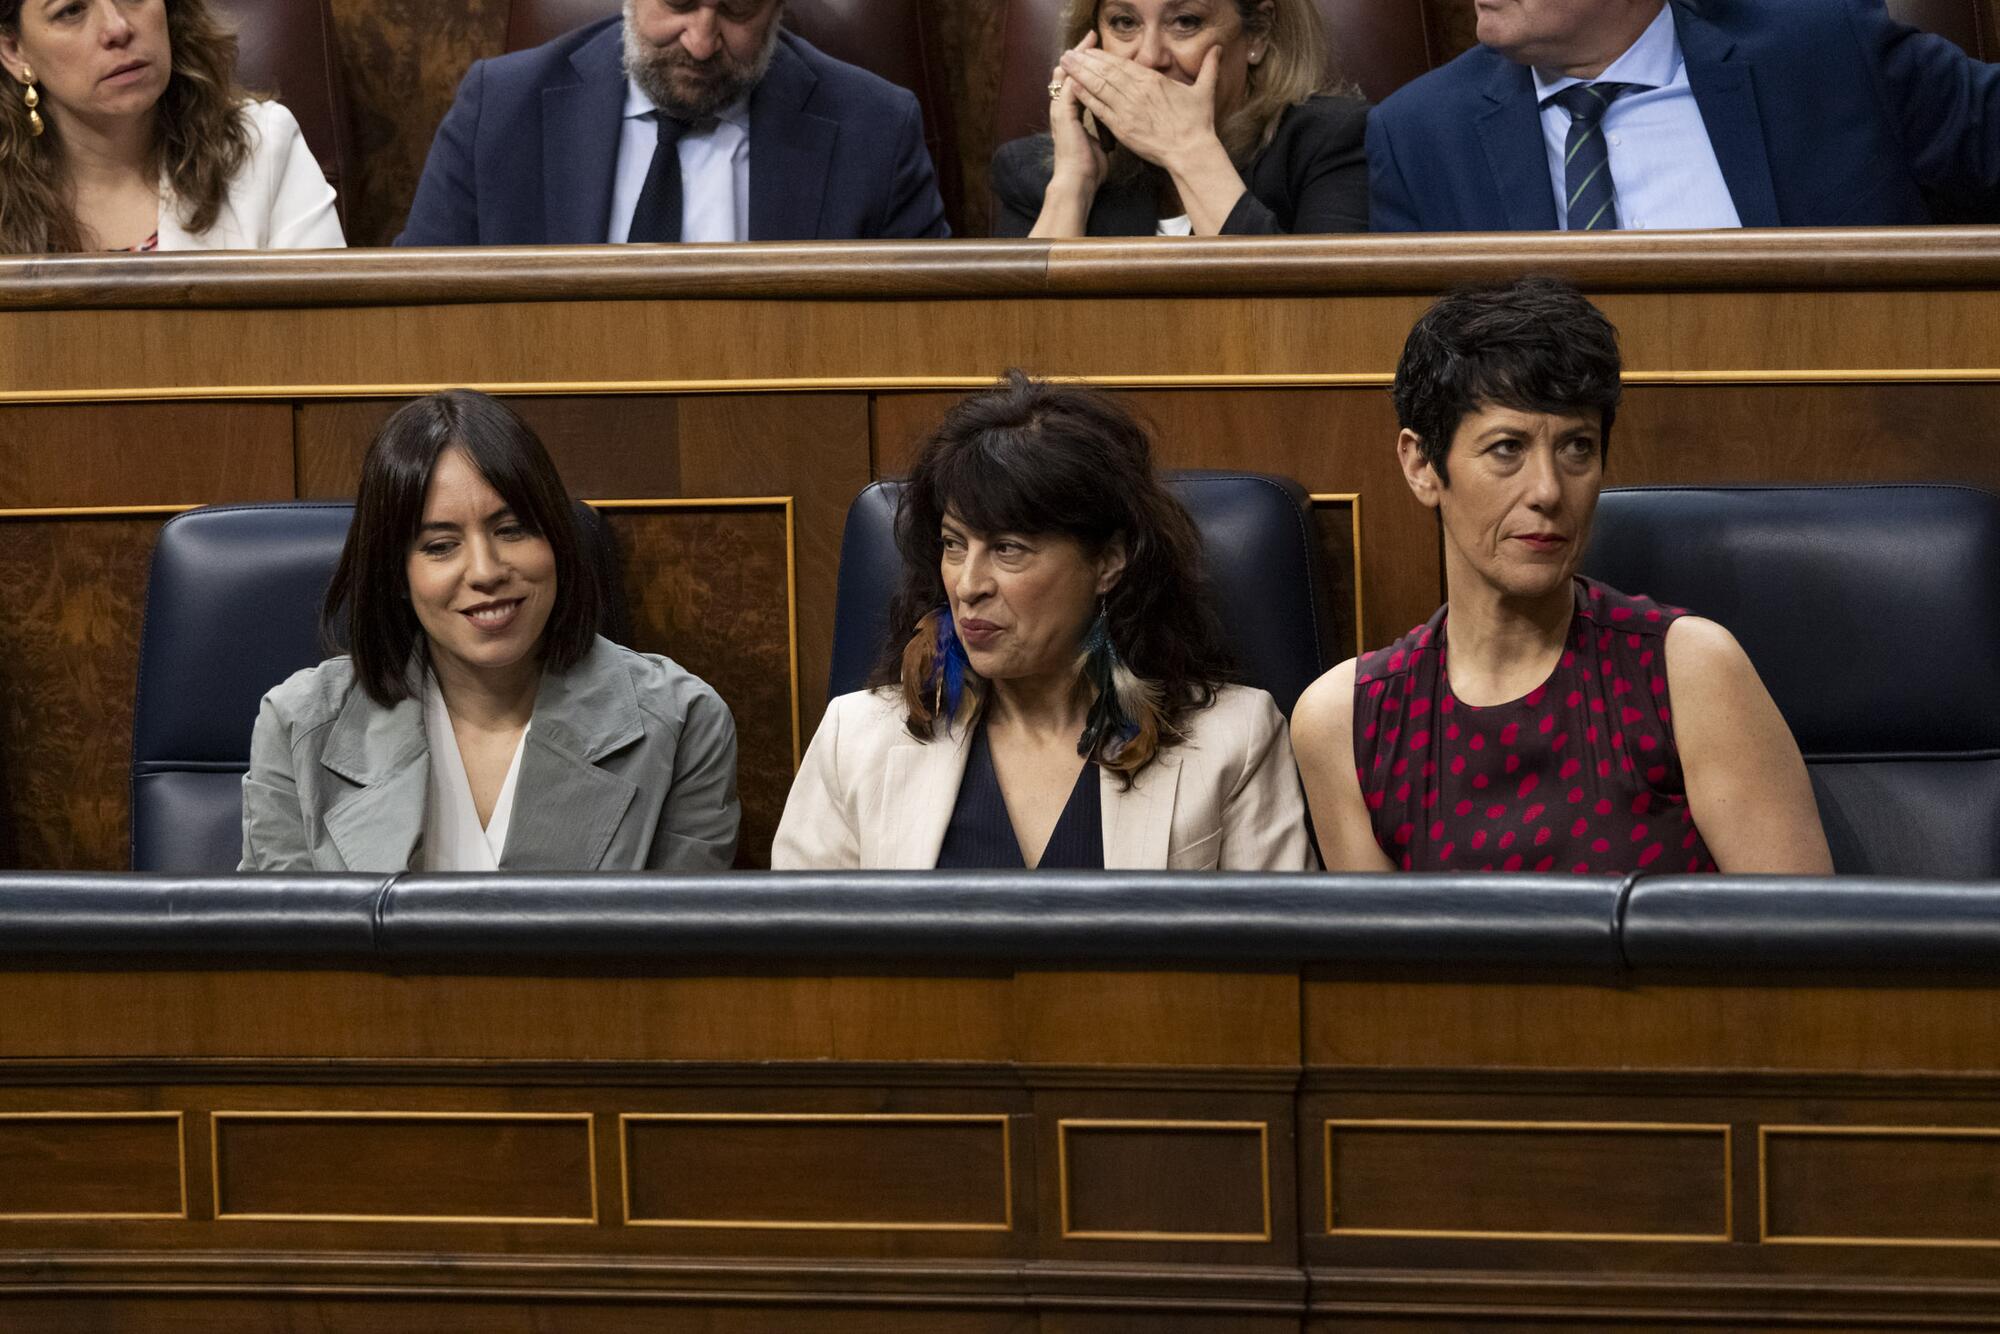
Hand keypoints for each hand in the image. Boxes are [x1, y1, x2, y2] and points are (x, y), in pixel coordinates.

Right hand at [1046, 33, 1107, 196]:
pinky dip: (1078, 72)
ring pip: (1066, 75)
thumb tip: (1118, 125)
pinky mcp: (1063, 114)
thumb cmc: (1089, 169)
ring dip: (1078, 58)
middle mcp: (1062, 109)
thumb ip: (1104, 129)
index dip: (1087, 67)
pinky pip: (1068, 86)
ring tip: (1088, 41)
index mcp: (1070, 115)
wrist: (1077, 183)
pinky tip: (1087, 60)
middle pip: (1069, 73)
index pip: (1077, 83)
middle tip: (1091, 37)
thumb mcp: (1100, 142)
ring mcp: (1060, 111)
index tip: (1098, 54)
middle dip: (1082, 55)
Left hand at [1058, 43, 1222, 173]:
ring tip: (1064, 64)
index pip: (1122, 64)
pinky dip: (1085, 97)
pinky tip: (1072, 87)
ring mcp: (1128, 109)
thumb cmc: (1198, 123)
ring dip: (1080, 74)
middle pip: (1105, 71)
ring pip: (1099, 86)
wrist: (1191, 151)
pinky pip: (1100, 109)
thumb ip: (1209, 68)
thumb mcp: (1204, 91)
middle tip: (1068, 53)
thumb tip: (1218, 49)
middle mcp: (1137, 91)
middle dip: (1084, 61)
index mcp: (1153, 81)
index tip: (1089, 50)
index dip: (1103, 56)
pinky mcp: (1122, 127)